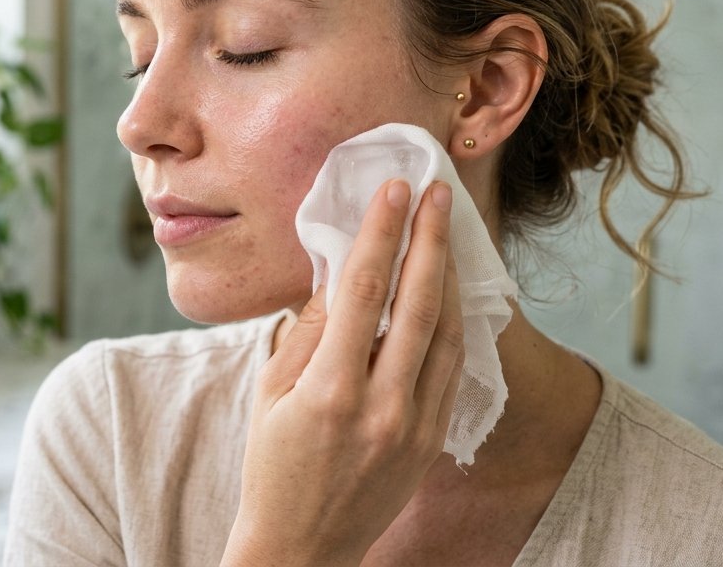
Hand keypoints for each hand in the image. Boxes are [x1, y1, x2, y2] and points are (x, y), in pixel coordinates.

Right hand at [221, 179, 465, 566]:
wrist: (302, 547)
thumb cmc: (272, 465)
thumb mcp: (270, 392)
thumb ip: (307, 330)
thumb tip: (338, 269)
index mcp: (330, 391)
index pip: (363, 291)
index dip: (381, 233)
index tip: (394, 190)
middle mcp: (381, 407)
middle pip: (417, 304)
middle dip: (430, 240)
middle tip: (438, 192)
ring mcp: (414, 427)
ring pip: (446, 334)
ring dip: (449, 276)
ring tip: (447, 230)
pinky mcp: (432, 441)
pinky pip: (451, 368)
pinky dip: (452, 323)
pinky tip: (446, 291)